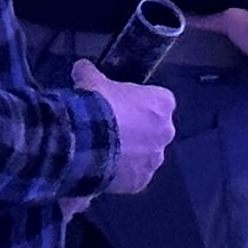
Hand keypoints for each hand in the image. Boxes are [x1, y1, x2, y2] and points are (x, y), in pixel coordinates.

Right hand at [77, 61, 178, 193]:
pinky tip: (101, 168)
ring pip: (144, 155)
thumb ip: (91, 73)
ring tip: (104, 151)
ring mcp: (155, 158)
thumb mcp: (92, 81)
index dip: (138, 104)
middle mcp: (166, 131)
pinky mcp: (141, 180)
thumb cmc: (98, 106)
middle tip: (112, 129)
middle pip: (154, 130)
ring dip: (129, 153)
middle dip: (136, 131)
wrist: (86, 141)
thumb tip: (82, 67)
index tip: (122, 106)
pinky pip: (132, 176)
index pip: (158, 101)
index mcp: (162, 103)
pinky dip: (120, 174)